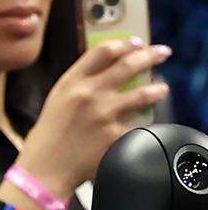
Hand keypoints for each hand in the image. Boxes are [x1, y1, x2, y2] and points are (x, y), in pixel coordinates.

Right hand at [12, 38, 170, 209]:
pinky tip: (147, 122)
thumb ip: (80, 82)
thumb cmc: (50, 133)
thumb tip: (109, 67)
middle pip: (128, 65)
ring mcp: (105, 115)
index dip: (124, 44)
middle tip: (162, 52)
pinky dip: (145, 122)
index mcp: (71, 82)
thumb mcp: (58, 98)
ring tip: (162, 89)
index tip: (136, 43)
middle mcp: (89, 94)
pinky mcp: (116, 136)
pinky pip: (140, 124)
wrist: (46, 166)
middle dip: (150, 55)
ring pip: (142, 94)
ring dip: (157, 89)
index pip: (103, 51)